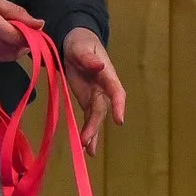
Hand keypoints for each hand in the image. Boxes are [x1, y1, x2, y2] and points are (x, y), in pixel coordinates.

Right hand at [0, 0, 39, 64]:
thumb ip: (18, 13)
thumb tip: (39, 24)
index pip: (18, 38)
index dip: (29, 36)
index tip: (33, 29)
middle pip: (14, 50)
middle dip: (23, 42)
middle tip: (21, 30)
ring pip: (7, 57)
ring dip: (13, 48)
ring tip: (8, 34)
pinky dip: (2, 52)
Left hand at [62, 27, 126, 152]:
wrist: (76, 44)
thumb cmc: (81, 43)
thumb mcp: (81, 47)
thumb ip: (88, 57)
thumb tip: (100, 65)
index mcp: (107, 74)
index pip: (116, 91)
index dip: (118, 105)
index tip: (119, 119)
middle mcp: (105, 89)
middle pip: (103, 110)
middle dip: (96, 125)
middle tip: (87, 141)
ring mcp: (96, 97)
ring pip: (96, 118)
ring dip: (93, 134)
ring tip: (88, 151)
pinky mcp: (87, 101)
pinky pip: (89, 119)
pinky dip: (87, 133)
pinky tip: (86, 148)